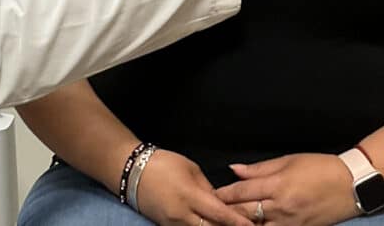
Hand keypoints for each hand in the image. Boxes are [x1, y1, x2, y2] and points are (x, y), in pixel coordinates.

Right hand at [135, 150, 254, 225]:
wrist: (131, 170)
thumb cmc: (162, 163)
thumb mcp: (191, 169)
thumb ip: (208, 188)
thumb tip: (220, 203)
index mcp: (190, 196)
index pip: (220, 214)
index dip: (238, 222)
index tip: (252, 225)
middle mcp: (182, 215)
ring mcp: (173, 224)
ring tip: (227, 225)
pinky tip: (208, 224)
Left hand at [213, 154, 359, 225]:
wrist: (352, 185)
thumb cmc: (320, 167)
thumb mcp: (289, 160)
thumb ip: (259, 169)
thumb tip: (234, 170)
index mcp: (277, 185)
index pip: (241, 193)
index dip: (223, 195)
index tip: (209, 196)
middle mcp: (281, 207)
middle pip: (245, 213)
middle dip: (226, 213)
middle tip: (210, 212)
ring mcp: (290, 222)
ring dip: (241, 225)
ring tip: (227, 223)